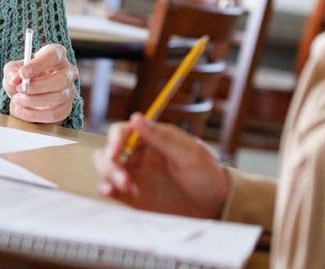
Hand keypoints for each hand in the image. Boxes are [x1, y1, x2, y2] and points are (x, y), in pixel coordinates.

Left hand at [2, 43, 77, 123]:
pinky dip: (35, 115)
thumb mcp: (13, 69)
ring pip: (58, 98)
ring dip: (34, 101)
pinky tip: (21, 110)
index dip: (38, 65)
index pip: (54, 56)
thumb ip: (12, 71)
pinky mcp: (66, 107)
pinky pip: (55, 114)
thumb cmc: (23, 76)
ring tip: (17, 99)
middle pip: (61, 79)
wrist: (27, 93)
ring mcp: (69, 90)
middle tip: (20, 89)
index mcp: (56, 54)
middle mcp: (68, 71)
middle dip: (38, 87)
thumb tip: (14, 79)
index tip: (22, 73)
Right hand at [92, 113, 228, 218]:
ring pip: (108, 169)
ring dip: (109, 176)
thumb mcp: (189, 155)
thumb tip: (137, 118)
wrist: (217, 206)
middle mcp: (140, 156)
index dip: (114, 141)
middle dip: (110, 163)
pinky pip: (113, 190)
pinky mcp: (135, 196)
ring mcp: (136, 176)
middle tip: (124, 180)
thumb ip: (162, 138)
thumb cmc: (207, 175)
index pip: (123, 132)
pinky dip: (107, 189)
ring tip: (124, 188)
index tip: (115, 154)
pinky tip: (110, 192)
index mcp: (152, 139)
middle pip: (111, 152)